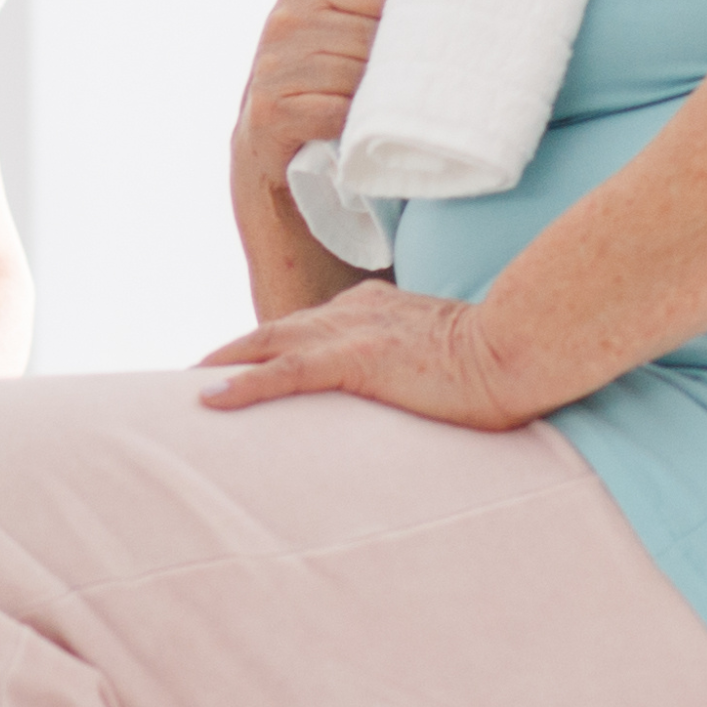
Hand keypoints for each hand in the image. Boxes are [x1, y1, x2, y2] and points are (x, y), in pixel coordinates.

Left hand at [196, 279, 550, 429]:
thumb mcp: (443, 353)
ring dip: (221, 367)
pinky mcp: (355, 359)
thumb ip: (413, 361)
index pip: (305, 326)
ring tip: (183, 391)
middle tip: (190, 378)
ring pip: (265, 347)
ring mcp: (351, 332)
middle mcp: (353, 312)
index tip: (237, 365)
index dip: (267, 346)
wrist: (524, 350)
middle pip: (272, 332)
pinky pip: (283, 373)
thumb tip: (406, 390)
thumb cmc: (500, 360)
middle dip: (229, 353)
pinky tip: (208, 399)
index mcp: (373, 307)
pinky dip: (242, 385)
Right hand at [239, 0, 403, 191]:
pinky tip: (359, 129)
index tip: (418, 46)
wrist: (268, 145)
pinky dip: (354, 125)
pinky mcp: (270, 112)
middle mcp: (282, 22)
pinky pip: (336, 113)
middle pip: (371, 38)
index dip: (407, 23)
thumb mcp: (336, 24)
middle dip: (395, 65)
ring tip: (387, 108)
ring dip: (378, 98)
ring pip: (357, 76)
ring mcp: (273, 66)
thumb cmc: (317, 78)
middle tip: (409, 86)